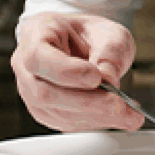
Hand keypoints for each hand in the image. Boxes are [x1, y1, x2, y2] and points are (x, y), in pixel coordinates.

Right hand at [11, 12, 141, 131]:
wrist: (83, 44)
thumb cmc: (90, 34)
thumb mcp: (108, 32)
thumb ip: (109, 52)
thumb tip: (108, 79)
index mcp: (35, 33)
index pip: (38, 57)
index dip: (65, 71)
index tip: (96, 77)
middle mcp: (26, 65)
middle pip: (45, 92)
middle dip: (87, 102)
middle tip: (120, 104)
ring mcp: (31, 91)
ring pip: (56, 112)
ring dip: (96, 116)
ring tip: (129, 114)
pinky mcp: (45, 111)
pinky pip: (66, 122)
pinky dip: (95, 121)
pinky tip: (118, 116)